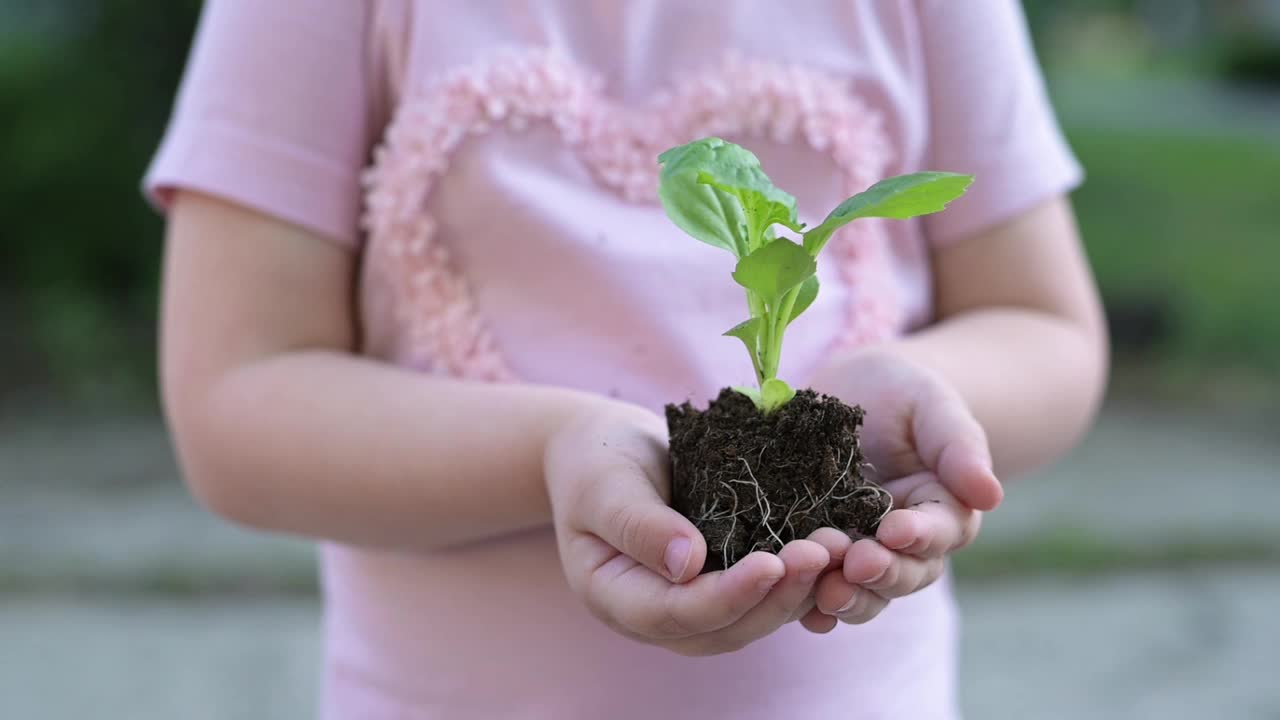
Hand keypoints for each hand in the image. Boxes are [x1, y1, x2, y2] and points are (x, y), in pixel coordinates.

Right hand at [544, 400, 831, 654]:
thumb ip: (638, 524)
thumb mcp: (605, 484)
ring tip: (837, 546)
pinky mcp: (722, 581)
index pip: (677, 613)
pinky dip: (799, 576)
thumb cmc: (595, 462)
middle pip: (725, 627)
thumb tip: (688, 564)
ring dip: (799, 589)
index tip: (773, 563)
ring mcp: (693, 604)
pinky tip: (833, 545)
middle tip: (822, 552)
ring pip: (753, 617)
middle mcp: (658, 614)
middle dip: (777, 595)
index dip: (728, 595)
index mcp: (616, 597)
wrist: (602, 450)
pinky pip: (764, 592)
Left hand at [799, 348, 1003, 631]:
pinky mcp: (821, 556)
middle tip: (855, 563)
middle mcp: (906, 544)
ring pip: (865, 591)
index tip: (895, 529)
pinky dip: (812, 606)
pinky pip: (820, 590)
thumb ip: (958, 447)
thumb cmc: (901, 393)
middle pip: (905, 573)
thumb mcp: (931, 406)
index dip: (920, 534)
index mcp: (942, 509)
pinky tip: (799, 610)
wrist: (847, 392)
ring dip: (847, 596)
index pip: (941, 531)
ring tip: (824, 591)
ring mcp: (862, 553)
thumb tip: (990, 495)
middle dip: (882, 572)